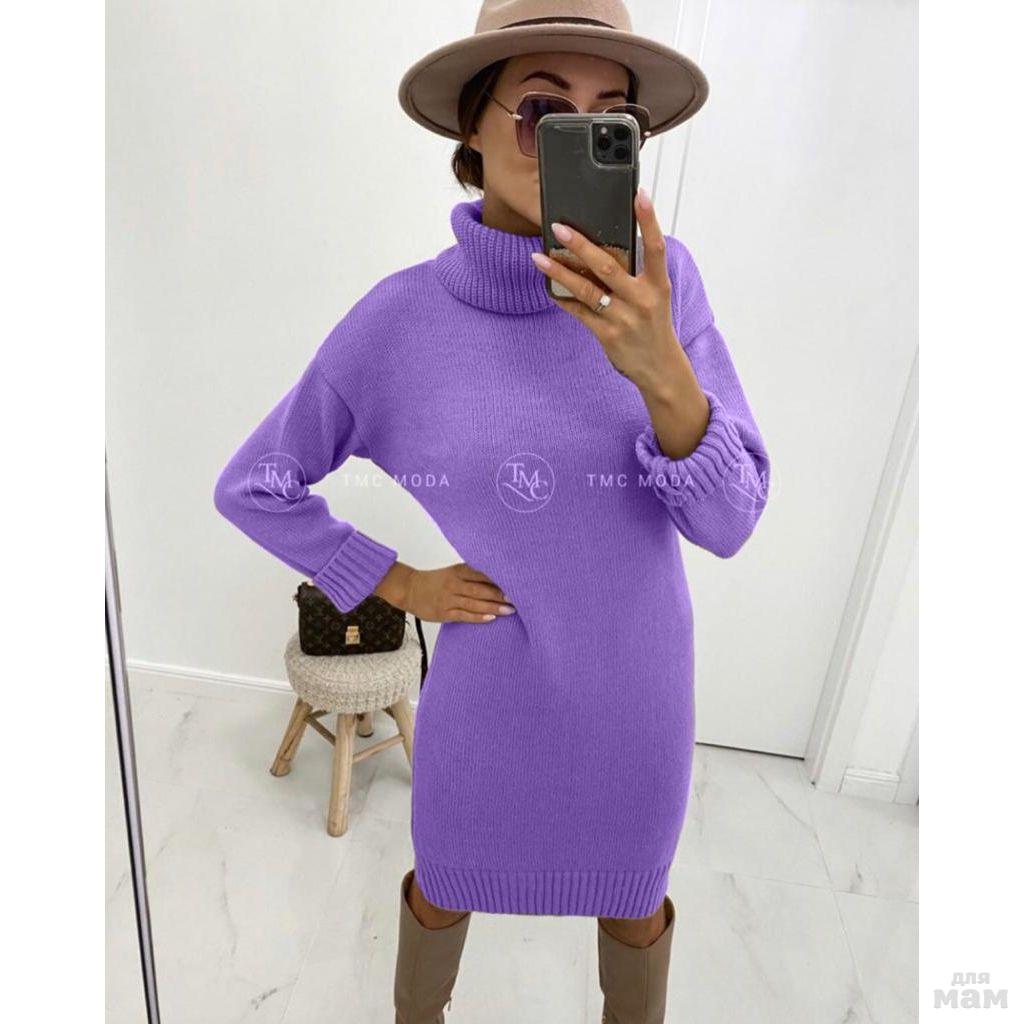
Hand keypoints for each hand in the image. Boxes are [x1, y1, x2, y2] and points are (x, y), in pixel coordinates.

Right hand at [375, 561, 516, 623]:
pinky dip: (478, 617)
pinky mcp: (444, 613)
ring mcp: (449, 599)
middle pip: (481, 589)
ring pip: (474, 603)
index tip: (516, 582)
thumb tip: (497, 577)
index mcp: (458, 571)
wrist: (408, 588)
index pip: (482, 574)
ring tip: (509, 610)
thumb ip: (471, 574)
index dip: (499, 579)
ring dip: (493, 607)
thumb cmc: (435, 581)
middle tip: (519, 598)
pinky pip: (464, 615)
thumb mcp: (452, 572)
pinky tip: (490, 618)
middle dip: (500, 594)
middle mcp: (454, 584)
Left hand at [529, 187, 680, 390]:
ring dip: (559, 272)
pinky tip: (549, 287)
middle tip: (560, 227)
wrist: (660, 367)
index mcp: (658, 285)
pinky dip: (563, 298)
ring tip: (538, 257)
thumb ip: (636, 274)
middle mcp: (642, 300)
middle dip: (581, 245)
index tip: (639, 194)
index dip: (648, 220)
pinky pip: (580, 312)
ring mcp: (624, 319)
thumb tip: (603, 249)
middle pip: (608, 266)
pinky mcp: (608, 335)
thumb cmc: (654, 325)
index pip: (655, 247)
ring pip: (586, 290)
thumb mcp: (655, 297)